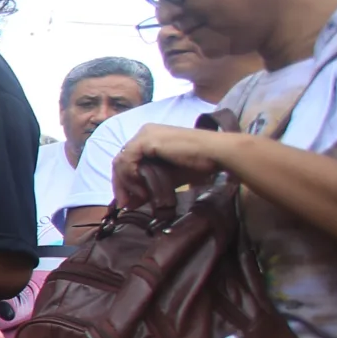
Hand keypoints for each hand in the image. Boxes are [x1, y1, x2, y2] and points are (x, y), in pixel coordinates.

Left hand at [115, 125, 230, 205]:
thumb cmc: (198, 163)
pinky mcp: (146, 140)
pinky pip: (127, 161)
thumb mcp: (168, 178)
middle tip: (125, 204)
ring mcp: (144, 135)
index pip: (127, 161)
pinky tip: (142, 190)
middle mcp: (143, 133)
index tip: (128, 201)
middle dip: (121, 185)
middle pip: (120, 161)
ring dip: (125, 184)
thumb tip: (132, 202)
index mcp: (149, 137)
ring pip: (120, 162)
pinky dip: (130, 177)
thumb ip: (149, 186)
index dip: (124, 182)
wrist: (216, 153)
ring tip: (137, 199)